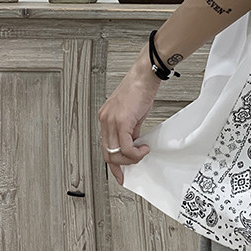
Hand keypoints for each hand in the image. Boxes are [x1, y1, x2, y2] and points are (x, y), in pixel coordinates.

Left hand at [98, 54, 160, 184]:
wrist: (145, 76)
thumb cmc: (140, 89)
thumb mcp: (133, 113)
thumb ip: (131, 129)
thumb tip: (135, 143)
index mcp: (106, 118)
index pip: (104, 146)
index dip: (113, 163)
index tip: (120, 174)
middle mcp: (105, 120)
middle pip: (107, 153)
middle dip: (122, 164)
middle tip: (135, 164)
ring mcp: (111, 121)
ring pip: (115, 152)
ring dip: (131, 158)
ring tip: (142, 152)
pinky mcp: (122, 121)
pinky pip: (126, 146)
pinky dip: (135, 152)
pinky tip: (143, 148)